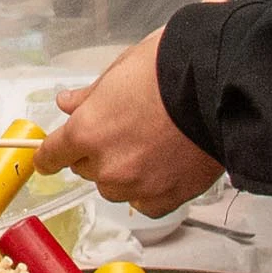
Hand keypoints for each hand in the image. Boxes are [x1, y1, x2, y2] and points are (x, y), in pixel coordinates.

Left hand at [36, 10, 226, 214]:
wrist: (222, 86)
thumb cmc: (172, 69)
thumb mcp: (121, 69)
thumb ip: (90, 96)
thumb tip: (68, 103)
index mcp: (87, 131)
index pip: (51, 155)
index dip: (49, 154)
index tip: (49, 156)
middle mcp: (108, 165)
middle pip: (86, 169)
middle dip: (97, 153)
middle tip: (123, 130)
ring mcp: (138, 185)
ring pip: (115, 188)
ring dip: (124, 173)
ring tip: (150, 145)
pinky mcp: (168, 197)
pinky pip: (146, 203)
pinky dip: (150, 189)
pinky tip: (164, 167)